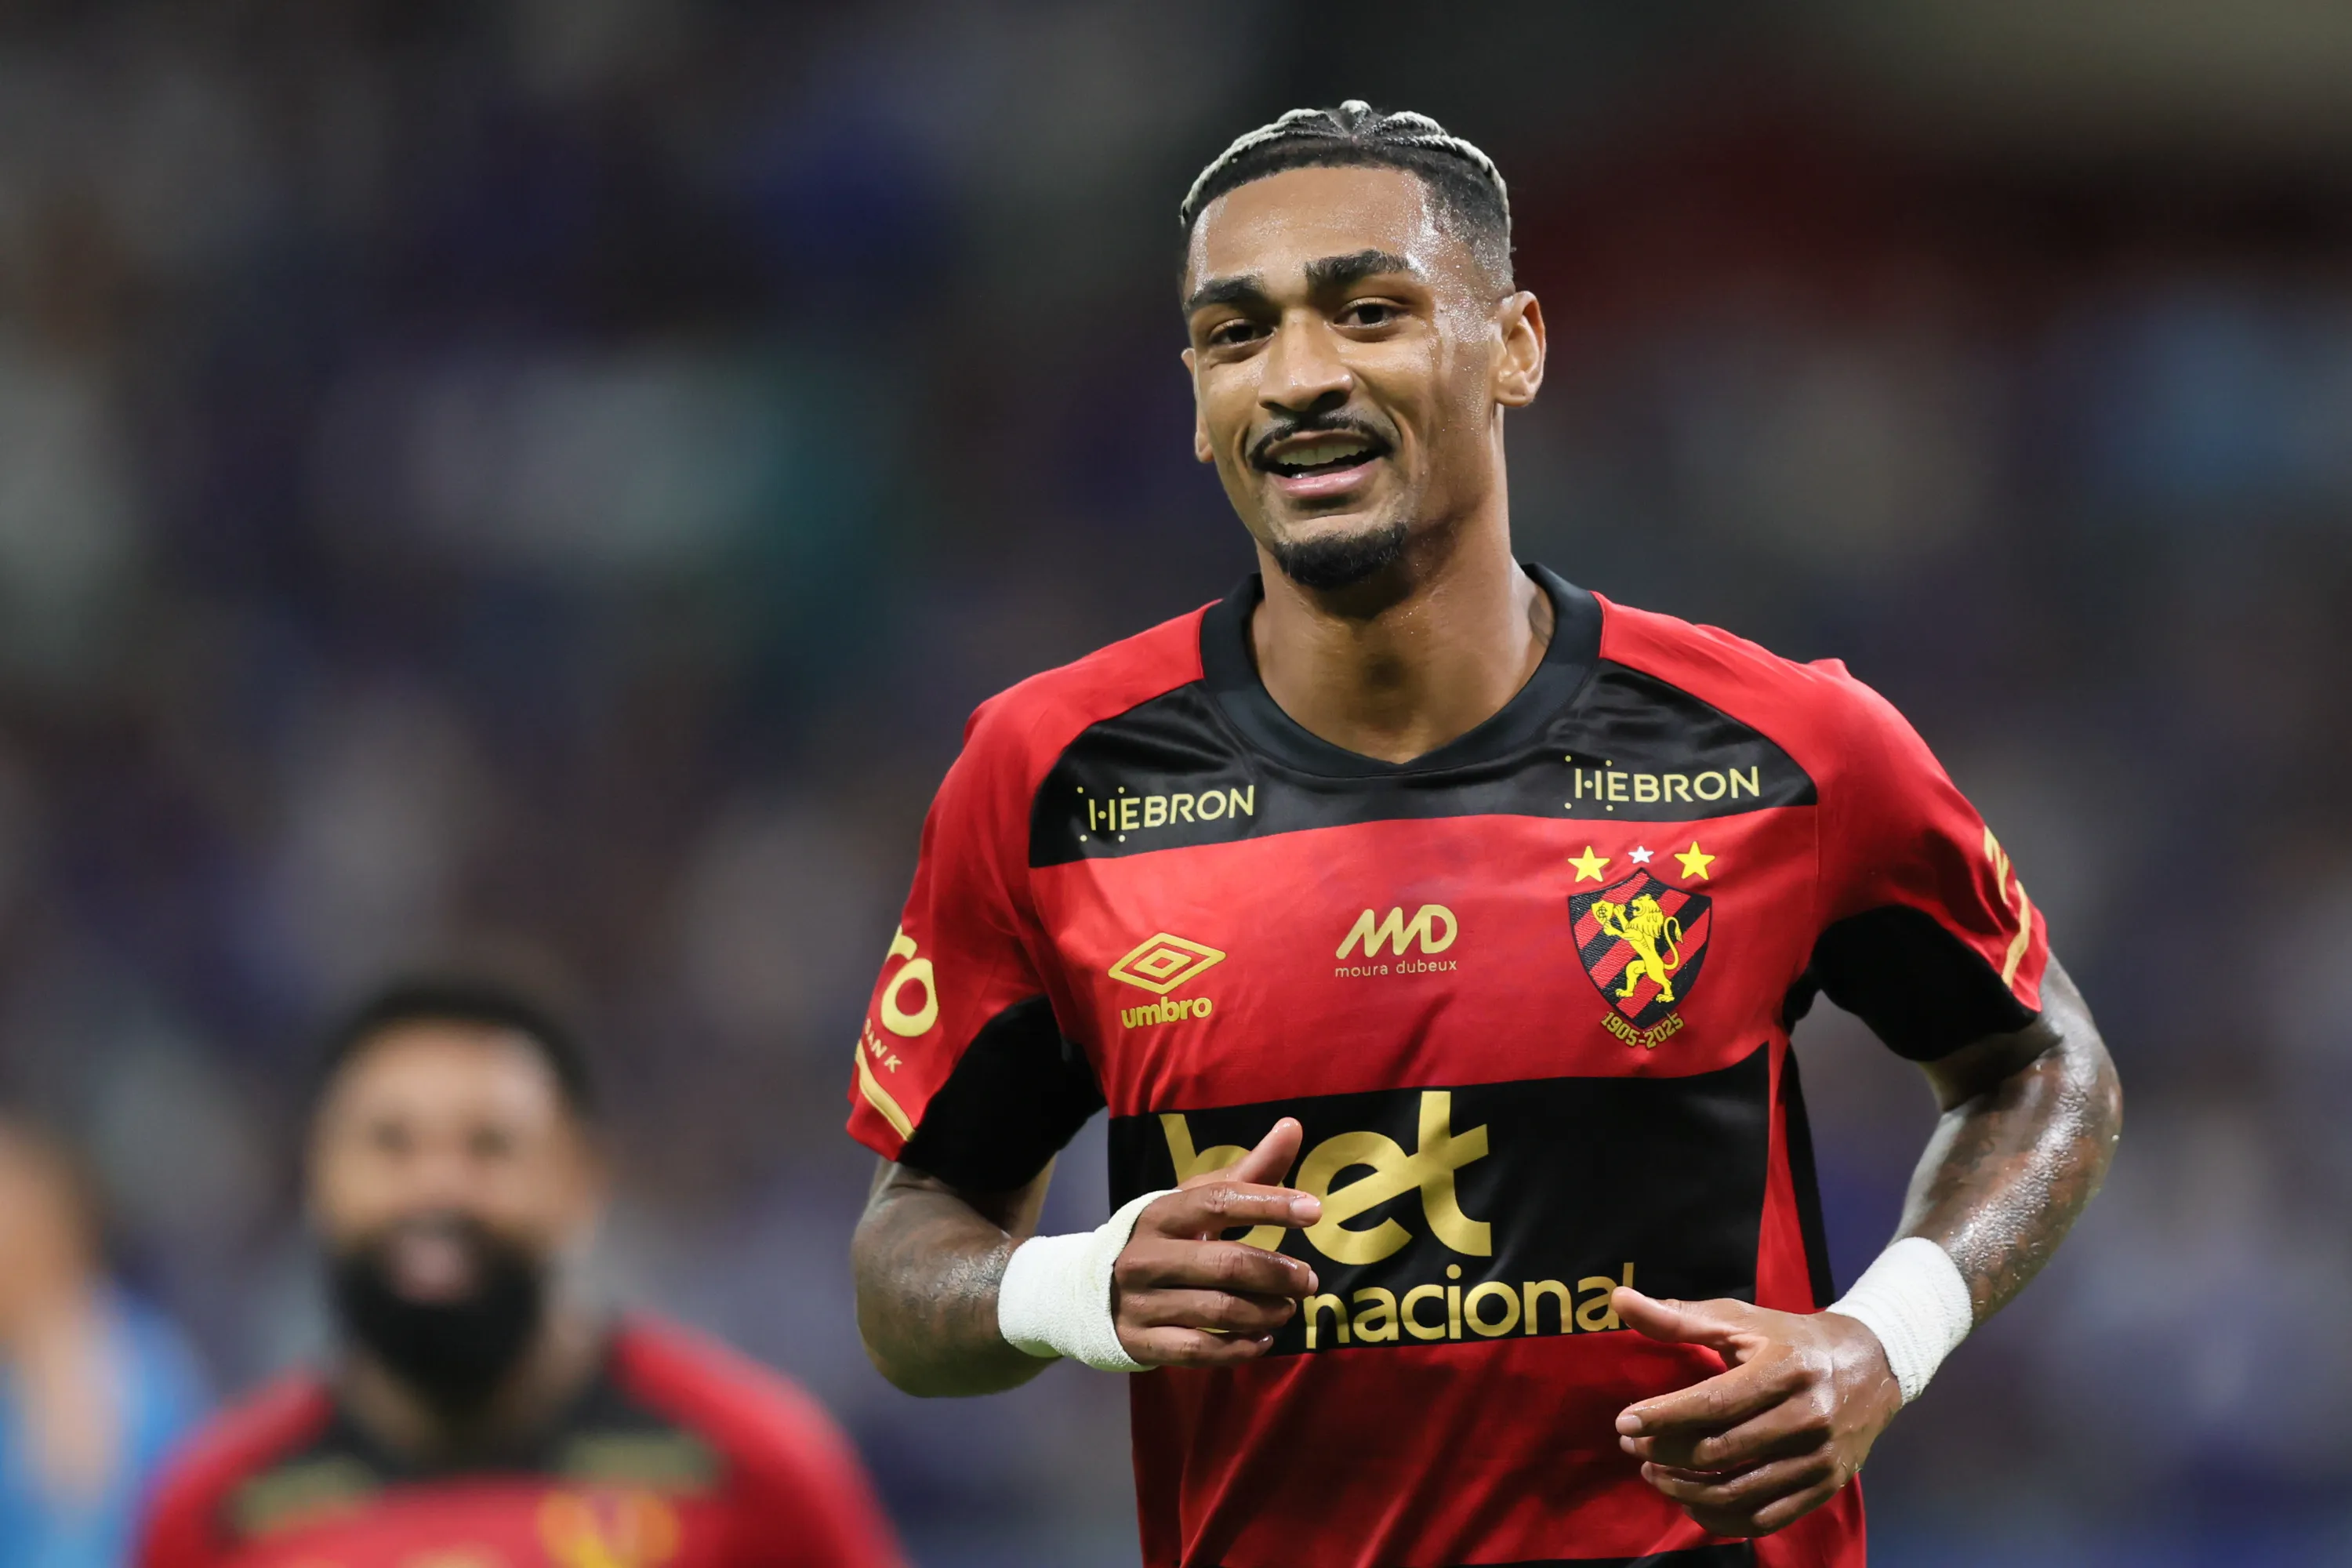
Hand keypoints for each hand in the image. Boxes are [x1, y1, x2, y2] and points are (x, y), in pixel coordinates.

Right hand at [1111, 1118, 1322, 1366]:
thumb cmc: (1163, 1239)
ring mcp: (1141, 1303)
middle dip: (1277, 1272)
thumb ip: (1248, 1172)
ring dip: (1266, 1311)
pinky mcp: (1143, 1342)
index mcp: (1160, 1213)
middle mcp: (1145, 1257)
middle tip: (1308, 1279)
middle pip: (1226, 1264)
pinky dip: (1240, 1347)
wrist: (1089, 1290)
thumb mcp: (1195, 1202)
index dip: (1269, 1204)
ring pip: (1219, 1310)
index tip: (1314, 1210)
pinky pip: (1201, 1350)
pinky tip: (1263, 1339)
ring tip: (1289, 1307)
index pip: (1218, 1202)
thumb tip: (1293, 1127)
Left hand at [1611, 1288, 1902, 1537]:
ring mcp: (1819, 1459)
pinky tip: (1690, 1501)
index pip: (1713, 1403)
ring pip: (1737, 1492)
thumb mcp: (1740, 1320)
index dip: (1664, 1417)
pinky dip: (1720, 1518)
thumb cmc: (1792, 1340)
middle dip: (1664, 1452)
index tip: (1623, 1422)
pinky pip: (1764, 1519)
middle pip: (1719, 1451)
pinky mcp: (1825, 1487)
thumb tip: (1619, 1300)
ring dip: (1683, 1490)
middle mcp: (1806, 1418)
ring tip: (1653, 1472)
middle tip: (1632, 1445)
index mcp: (1784, 1369)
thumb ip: (1679, 1317)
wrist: (1872, 1366)